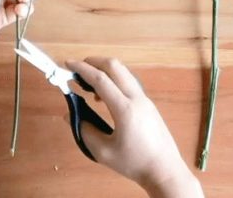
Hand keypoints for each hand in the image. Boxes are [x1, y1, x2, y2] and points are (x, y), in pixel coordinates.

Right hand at [66, 58, 202, 197]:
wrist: (164, 170)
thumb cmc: (134, 163)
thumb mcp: (103, 152)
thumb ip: (84, 131)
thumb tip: (69, 116)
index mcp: (125, 109)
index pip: (101, 80)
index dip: (82, 69)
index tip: (67, 63)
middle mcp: (136, 98)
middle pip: (115, 66)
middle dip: (94, 62)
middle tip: (77, 69)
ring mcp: (145, 99)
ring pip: (123, 73)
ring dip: (104, 71)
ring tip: (88, 86)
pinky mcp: (148, 104)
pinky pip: (128, 83)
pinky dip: (113, 80)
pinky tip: (104, 97)